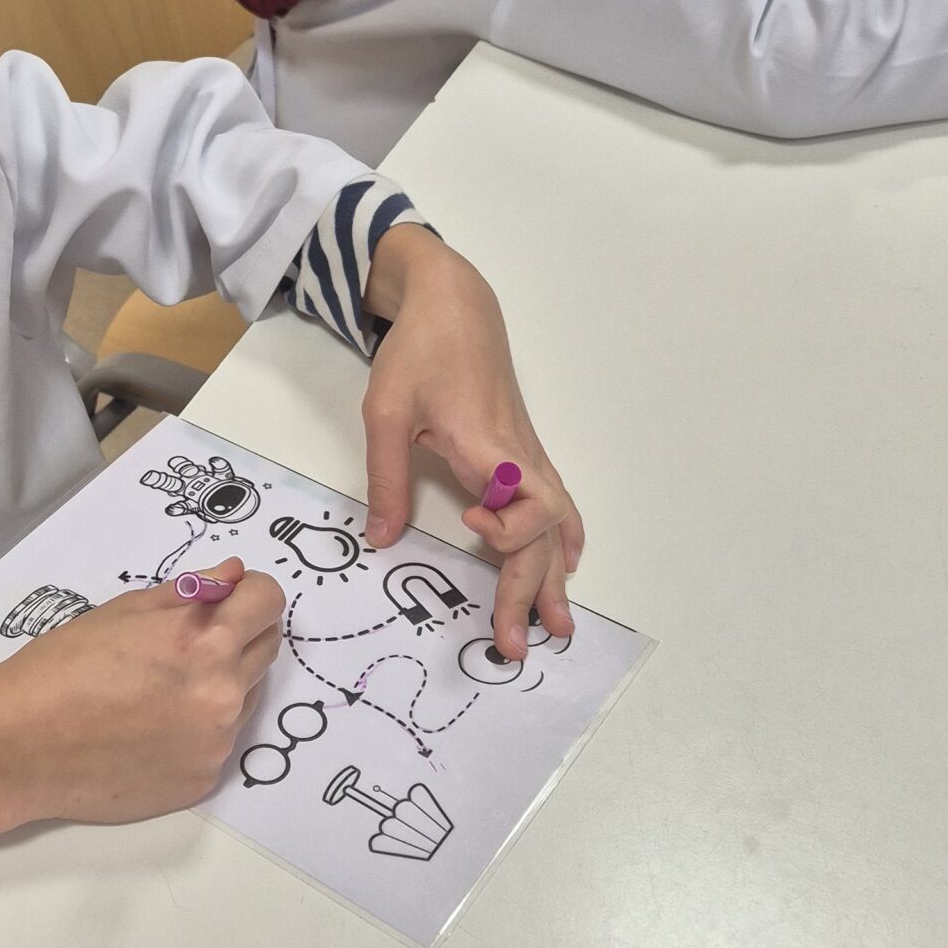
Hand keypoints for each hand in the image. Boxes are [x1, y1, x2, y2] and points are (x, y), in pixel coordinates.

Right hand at [0, 559, 286, 874]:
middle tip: (194, 639)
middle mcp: (221, 694)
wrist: (22, 746)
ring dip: (222, 682)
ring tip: (161, 687)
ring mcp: (215, 742)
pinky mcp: (203, 780)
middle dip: (241, 634)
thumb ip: (190, 592)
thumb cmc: (62, 667)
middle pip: (267, 648)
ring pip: (246, 696)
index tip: (234, 596)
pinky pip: (219, 740)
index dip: (252, 593)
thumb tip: (234, 574)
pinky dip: (198, 728)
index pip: (269, 602)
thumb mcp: (124, 612)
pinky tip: (151, 726)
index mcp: (203, 642)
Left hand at [360, 226, 582, 656]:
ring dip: (554, 577)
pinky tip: (566, 564)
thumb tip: (381, 541)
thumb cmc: (420, 351)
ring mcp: (528, 454)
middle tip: (517, 646)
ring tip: (554, 626)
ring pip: (555, 525)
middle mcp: (520, 456)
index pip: (530, 506)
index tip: (471, 525)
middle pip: (544, 534)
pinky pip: (556, 504)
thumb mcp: (386, 411)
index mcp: (490, 446)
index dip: (509, 530)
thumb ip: (386, 478)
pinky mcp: (523, 450)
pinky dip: (562, 539)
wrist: (453, 302)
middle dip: (533, 591)